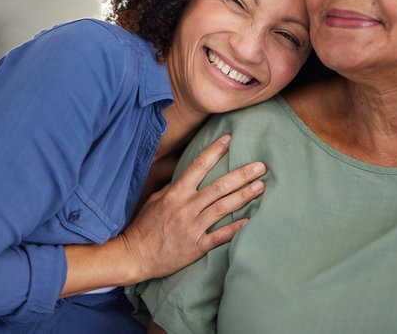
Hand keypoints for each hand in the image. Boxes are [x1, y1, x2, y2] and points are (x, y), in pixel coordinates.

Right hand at [120, 134, 265, 280]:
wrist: (135, 256)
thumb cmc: (144, 226)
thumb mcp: (155, 200)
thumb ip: (174, 188)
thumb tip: (189, 176)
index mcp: (176, 193)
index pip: (198, 166)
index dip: (214, 151)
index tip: (229, 139)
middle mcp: (186, 207)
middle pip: (219, 187)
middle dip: (241, 175)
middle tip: (261, 166)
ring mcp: (192, 227)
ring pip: (223, 208)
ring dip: (244, 196)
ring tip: (260, 187)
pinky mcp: (196, 246)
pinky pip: (220, 236)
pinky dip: (235, 228)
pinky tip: (249, 221)